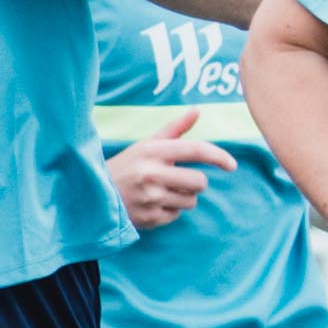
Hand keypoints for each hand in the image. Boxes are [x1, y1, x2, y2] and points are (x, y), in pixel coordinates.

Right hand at [107, 107, 233, 230]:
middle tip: (180, 180)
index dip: (219, 157)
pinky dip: (169, 211)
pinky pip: (176, 216)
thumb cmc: (126, 166)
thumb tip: (197, 110)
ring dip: (183, 198)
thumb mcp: (146, 145)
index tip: (232, 165)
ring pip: (191, 201)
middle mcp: (152, 174)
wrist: (95, 195)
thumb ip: (174, 129)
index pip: (196, 150)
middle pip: (199, 182)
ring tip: (162, 193)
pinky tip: (153, 205)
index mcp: (153, 151)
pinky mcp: (149, 218)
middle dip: (196, 183)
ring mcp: (150, 198)